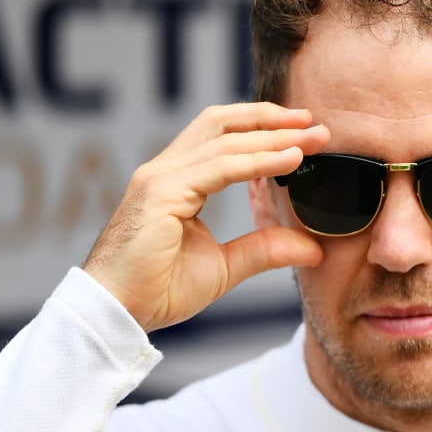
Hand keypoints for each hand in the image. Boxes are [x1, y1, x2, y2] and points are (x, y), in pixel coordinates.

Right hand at [83, 103, 329, 331]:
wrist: (117, 313)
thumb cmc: (158, 290)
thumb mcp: (225, 267)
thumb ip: (264, 250)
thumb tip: (312, 249)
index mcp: (176, 180)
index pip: (221, 136)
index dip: (262, 127)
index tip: (304, 130)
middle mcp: (165, 170)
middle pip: (221, 123)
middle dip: (270, 119)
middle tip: (314, 124)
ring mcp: (160, 178)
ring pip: (224, 141)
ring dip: (273, 137)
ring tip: (311, 138)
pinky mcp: (161, 193)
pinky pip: (219, 168)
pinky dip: (259, 161)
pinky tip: (290, 160)